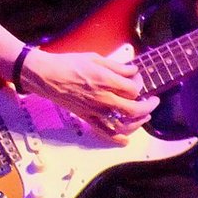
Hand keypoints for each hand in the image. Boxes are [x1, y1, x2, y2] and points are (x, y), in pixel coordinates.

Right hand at [21, 49, 159, 142]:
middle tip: (153, 101)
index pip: (134, 87)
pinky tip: (126, 139)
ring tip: (144, 115)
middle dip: (148, 105)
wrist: (44, 75)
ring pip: (124, 123)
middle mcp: (102, 98)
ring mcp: (95, 110)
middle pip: (134, 108)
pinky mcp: (86, 117)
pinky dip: (117, 138)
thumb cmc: (66, 63)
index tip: (136, 77)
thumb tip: (132, 70)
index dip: (140, 82)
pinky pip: (104, 132)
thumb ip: (116, 66)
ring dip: (138, 121)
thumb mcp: (93, 58)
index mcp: (105, 80)